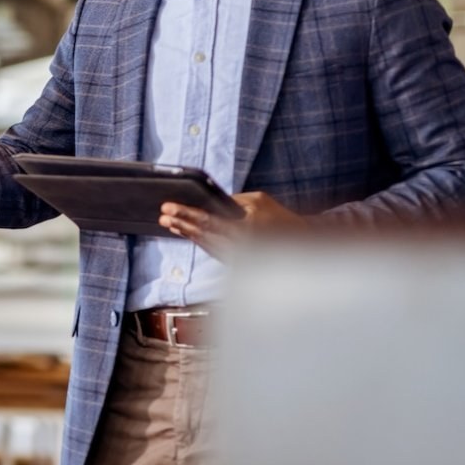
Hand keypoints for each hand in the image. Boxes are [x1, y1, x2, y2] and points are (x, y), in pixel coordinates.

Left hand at [159, 191, 304, 256]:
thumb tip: (207, 201)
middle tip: (163, 216)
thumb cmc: (279, 218)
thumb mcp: (257, 201)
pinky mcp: (237, 264)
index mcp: (244, 230)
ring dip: (186, 233)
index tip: (168, 207)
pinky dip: (199, 241)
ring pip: (204, 245)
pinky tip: (186, 233)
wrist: (300, 243)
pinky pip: (213, 251)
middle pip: (201, 235)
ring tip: (170, 223)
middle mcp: (239, 247)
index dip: (185, 214)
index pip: (207, 221)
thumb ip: (231, 201)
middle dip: (180, 224)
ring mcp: (237, 258)